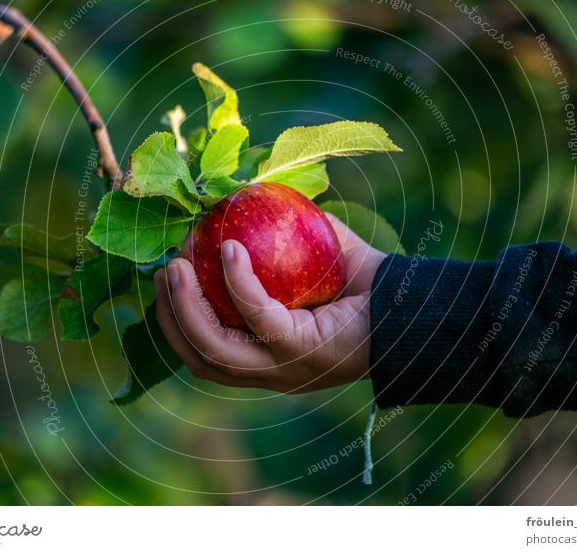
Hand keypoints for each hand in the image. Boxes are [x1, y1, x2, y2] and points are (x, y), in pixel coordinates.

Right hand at [153, 214, 385, 392]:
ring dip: (188, 306)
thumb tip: (247, 202)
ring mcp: (285, 368)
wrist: (413, 306)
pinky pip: (258, 315)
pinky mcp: (302, 350)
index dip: (178, 322)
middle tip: (164, 271)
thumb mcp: (314, 263)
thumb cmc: (366, 286)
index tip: (167, 280)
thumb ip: (282, 243)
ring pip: (215, 349)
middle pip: (201, 359)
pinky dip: (238, 282)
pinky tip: (230, 251)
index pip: (207, 355)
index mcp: (269, 360)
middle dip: (172, 317)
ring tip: (177, 265)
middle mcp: (272, 374)